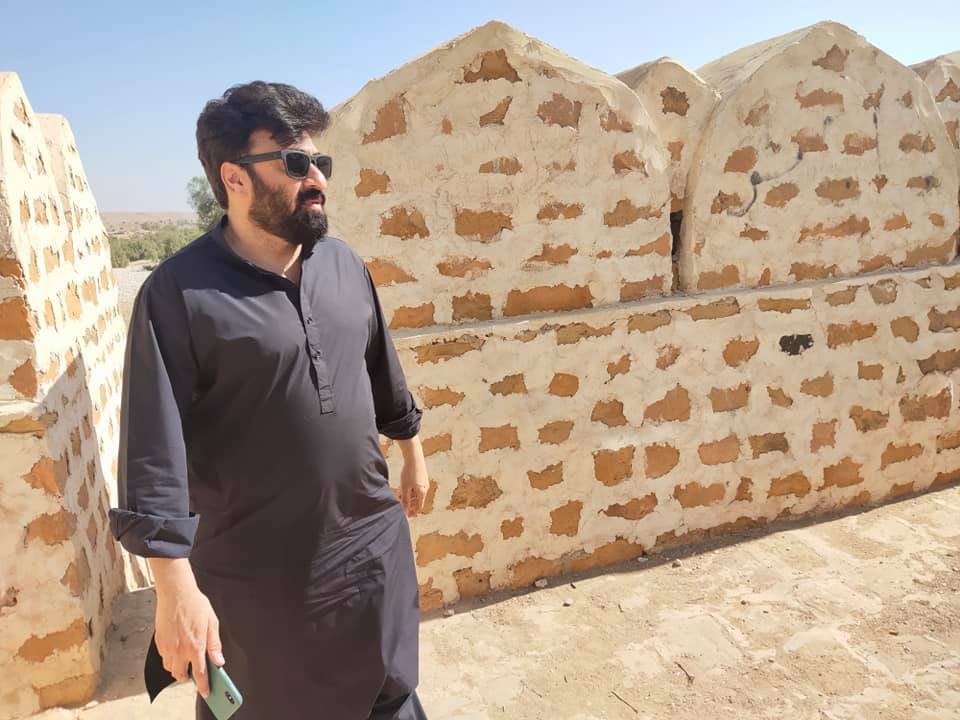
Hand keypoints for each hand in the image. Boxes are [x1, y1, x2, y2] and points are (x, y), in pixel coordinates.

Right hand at [150, 559, 224, 698]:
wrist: (176, 592)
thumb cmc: (195, 604)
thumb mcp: (212, 622)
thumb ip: (214, 644)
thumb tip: (219, 661)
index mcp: (195, 645)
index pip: (200, 674)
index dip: (204, 686)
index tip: (206, 693)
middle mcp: (180, 649)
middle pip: (181, 676)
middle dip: (188, 678)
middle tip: (195, 673)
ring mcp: (167, 647)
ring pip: (170, 669)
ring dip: (178, 669)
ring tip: (186, 660)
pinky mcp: (159, 642)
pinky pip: (164, 658)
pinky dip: (170, 659)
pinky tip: (177, 650)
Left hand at [398, 437, 429, 516]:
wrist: (414, 456)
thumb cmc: (409, 472)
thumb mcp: (405, 488)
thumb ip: (405, 500)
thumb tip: (404, 511)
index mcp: (422, 492)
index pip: (419, 507)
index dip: (413, 512)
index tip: (406, 515)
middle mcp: (425, 488)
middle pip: (418, 501)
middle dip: (410, 505)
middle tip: (401, 506)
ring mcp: (423, 482)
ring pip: (416, 494)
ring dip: (409, 497)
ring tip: (400, 496)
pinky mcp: (421, 477)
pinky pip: (416, 487)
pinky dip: (410, 490)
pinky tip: (403, 488)